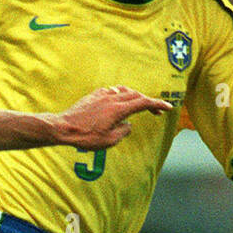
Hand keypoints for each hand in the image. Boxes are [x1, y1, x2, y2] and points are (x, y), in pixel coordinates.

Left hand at [56, 85, 172, 150]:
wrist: (63, 128)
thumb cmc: (85, 137)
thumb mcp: (109, 141)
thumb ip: (123, 131)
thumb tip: (127, 124)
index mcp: (118, 109)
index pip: (143, 103)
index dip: (158, 104)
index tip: (168, 107)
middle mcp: (112, 98)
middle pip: (136, 95)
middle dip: (148, 102)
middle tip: (156, 111)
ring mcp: (102, 95)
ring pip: (125, 91)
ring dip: (135, 97)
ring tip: (140, 106)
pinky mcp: (94, 95)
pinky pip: (112, 91)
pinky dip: (121, 95)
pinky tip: (119, 102)